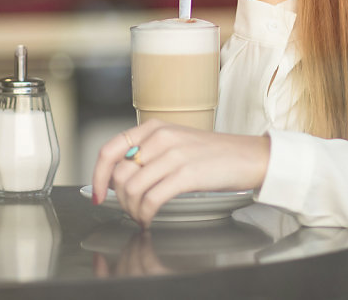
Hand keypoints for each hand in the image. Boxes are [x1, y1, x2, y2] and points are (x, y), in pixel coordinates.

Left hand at [91, 120, 270, 227]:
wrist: (249, 157)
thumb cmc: (213, 154)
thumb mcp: (176, 143)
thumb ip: (148, 153)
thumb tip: (118, 179)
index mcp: (154, 127)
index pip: (110, 149)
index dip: (97, 176)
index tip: (97, 194)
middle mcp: (161, 137)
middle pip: (119, 174)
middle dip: (119, 200)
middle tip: (131, 210)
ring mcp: (174, 155)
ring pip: (132, 189)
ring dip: (132, 210)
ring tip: (143, 216)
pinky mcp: (187, 174)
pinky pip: (151, 200)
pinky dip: (145, 215)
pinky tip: (151, 219)